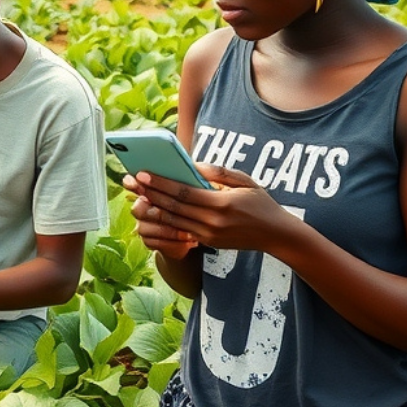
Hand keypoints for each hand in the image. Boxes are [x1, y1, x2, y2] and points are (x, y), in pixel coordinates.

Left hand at [130, 165, 301, 254]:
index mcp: (222, 204)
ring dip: (152, 208)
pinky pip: (180, 230)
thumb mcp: (244, 181)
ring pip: (173, 221)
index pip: (183, 193)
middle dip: (150, 194)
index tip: (143, 173)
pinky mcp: (206, 242)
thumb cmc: (261, 203)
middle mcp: (212, 223)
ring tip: (136, 195)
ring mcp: (208, 235)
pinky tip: (153, 210)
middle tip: (131, 181)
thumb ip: (218, 172)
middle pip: (173, 207)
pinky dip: (164, 221)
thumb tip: (192, 165)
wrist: (276, 235)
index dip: (161, 183)